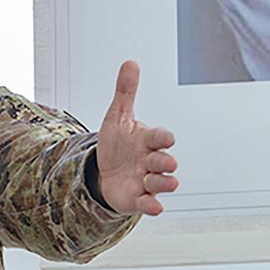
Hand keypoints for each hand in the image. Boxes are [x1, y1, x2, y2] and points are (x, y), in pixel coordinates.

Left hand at [95, 61, 177, 215]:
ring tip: (155, 180)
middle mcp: (150, 161)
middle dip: (164, 161)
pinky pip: (149, 204)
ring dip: (162, 182)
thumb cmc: (116, 144)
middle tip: (164, 162)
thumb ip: (126, 92)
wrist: (102, 173)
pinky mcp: (138, 199)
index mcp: (148, 140)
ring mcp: (146, 181)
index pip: (161, 137)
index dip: (164, 138)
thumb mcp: (117, 117)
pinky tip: (155, 207)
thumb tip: (130, 63)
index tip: (167, 138)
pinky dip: (153, 206)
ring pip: (162, 183)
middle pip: (164, 161)